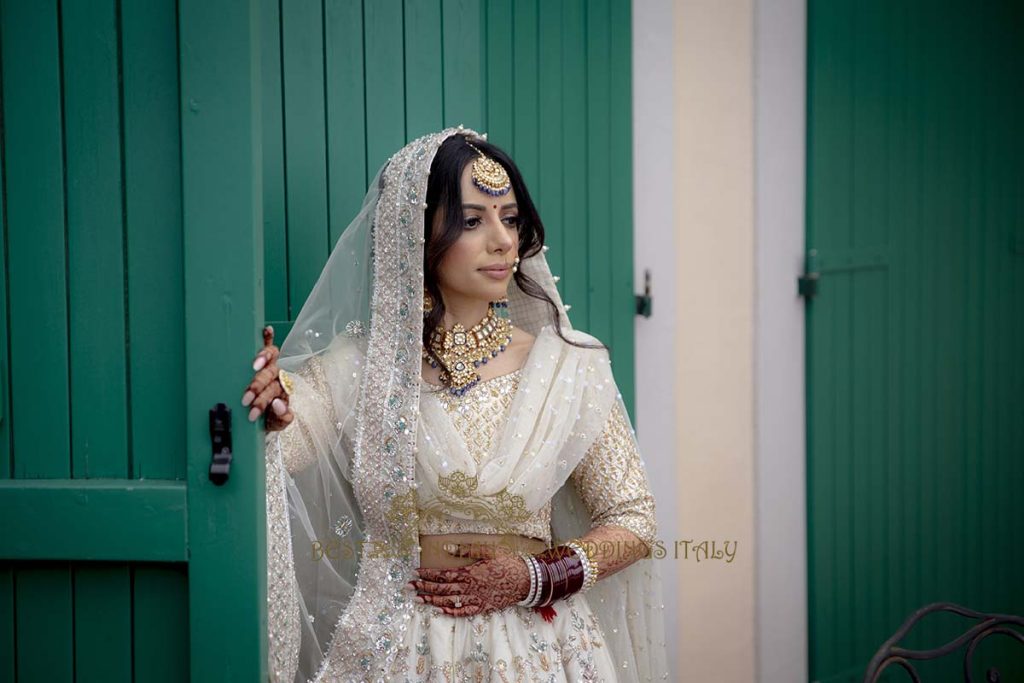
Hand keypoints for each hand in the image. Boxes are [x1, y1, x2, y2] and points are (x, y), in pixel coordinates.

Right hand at [241, 325, 293, 430]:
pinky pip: (269, 345)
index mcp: (282, 391)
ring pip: (270, 359)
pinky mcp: (265, 359)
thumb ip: (282, 417)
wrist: (264, 415)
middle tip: (245, 400)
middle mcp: (278, 377)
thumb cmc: (269, 417)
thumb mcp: (277, 423)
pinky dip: (268, 337)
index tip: (253, 412)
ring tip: (254, 366)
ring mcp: (272, 366)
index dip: (264, 402)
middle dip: (257, 388)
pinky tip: (267, 329)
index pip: (275, 393)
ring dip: (262, 360)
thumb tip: (277, 403)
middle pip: (269, 377)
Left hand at [409, 543, 530, 617]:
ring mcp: (476, 599)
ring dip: (433, 600)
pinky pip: (464, 612)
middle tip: (409, 587)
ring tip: (419, 599)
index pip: (443, 574)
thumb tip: (447, 548)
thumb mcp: (489, 550)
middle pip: (442, 588)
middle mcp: (470, 587)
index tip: (415, 573)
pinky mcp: (483, 607)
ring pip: (450, 601)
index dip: (428, 574)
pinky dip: (451, 612)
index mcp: (470, 572)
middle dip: (424, 587)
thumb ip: (467, 550)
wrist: (526, 580)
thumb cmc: (508, 562)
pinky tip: (440, 610)